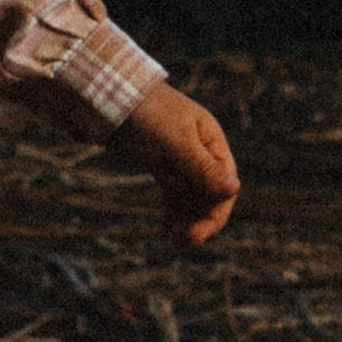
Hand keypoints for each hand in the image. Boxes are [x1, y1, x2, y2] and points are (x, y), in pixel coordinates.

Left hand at [110, 81, 238, 250]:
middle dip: (201, 218)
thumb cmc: (146, 115)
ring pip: (192, 196)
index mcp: (211, 140)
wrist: (108, 99)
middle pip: (210, 193)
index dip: (217, 211)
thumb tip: (234, 189)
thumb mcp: (175, 143)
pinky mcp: (162, 163)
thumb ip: (202, 167)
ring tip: (175, 239)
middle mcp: (200, 150)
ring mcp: (180, 158)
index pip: (224, 183)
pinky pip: (176, 193)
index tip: (201, 234)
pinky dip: (175, 210)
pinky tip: (168, 226)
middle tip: (186, 241)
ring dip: (188, 218)